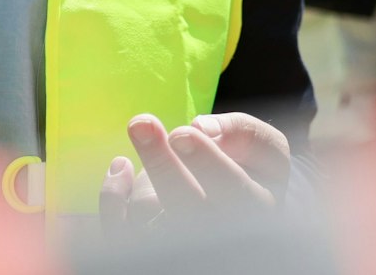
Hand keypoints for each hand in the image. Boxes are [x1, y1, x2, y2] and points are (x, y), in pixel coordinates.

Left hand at [97, 112, 290, 229]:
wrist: (239, 209)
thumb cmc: (251, 171)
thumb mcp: (263, 148)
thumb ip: (240, 133)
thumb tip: (201, 127)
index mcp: (257, 210)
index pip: (234, 192)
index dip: (206, 162)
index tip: (181, 133)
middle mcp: (221, 237)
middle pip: (187, 209)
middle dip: (161, 164)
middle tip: (142, 123)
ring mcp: (184, 248)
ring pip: (151, 219)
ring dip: (142, 176)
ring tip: (148, 137)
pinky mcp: (151, 251)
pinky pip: (120, 232)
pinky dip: (112, 197)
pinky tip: (121, 165)